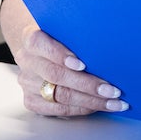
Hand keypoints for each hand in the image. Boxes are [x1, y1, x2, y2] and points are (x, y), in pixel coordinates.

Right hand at [0, 0, 128, 116]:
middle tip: (112, 90)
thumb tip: (110, 40)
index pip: (40, 44)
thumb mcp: (65, 30)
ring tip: (113, 102)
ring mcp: (27, 83)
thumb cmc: (62, 38)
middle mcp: (27, 61)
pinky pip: (58, 109)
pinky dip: (82, 109)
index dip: (61, 54)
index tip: (83, 64)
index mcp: (31, 38)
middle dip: (88, 84)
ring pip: (60, 96)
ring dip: (91, 101)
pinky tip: (99, 106)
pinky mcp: (32, 101)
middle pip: (56, 75)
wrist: (43, 51)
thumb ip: (77, 34)